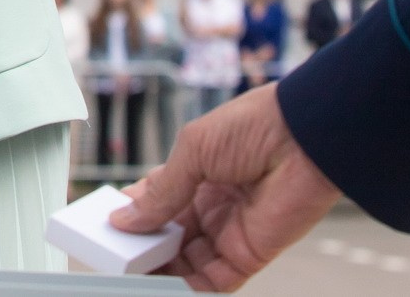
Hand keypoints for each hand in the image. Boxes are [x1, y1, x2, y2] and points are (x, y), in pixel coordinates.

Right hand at [111, 84, 340, 290]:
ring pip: (184, 263)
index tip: (104, 227)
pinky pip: (213, 282)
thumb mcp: (193, 151)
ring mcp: (228, 232)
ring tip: (128, 271)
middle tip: (110, 255)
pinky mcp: (248, 255)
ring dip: (158, 269)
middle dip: (140, 246)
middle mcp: (210, 206)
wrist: (306, 139)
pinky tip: (160, 284)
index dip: (132, 215)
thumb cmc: (251, 128)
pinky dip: (186, 288)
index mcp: (196, 175)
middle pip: (167, 237)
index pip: (156, 202)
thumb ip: (160, 193)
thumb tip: (123, 221)